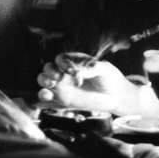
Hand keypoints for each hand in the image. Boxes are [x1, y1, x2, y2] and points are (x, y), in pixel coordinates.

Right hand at [37, 52, 158, 116]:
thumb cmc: (110, 78)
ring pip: (44, 80)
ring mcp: (63, 85)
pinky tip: (47, 95)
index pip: (61, 58)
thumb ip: (93, 67)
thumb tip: (82, 69)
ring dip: (44, 80)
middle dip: (50, 71)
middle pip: (49, 67)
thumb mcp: (105, 69)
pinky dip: (42, 95)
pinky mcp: (62, 99)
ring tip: (52, 84)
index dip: (63, 63)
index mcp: (75, 61)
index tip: (74, 71)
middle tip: (60, 77)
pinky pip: (46, 96)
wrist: (115, 96)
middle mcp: (66, 72)